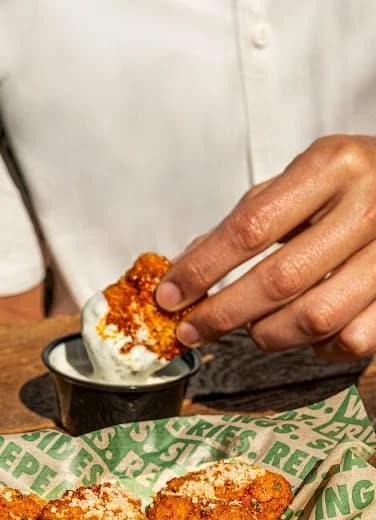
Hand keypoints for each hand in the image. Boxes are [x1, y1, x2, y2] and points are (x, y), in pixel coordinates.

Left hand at [156, 135, 375, 360]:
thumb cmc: (350, 185)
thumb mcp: (298, 182)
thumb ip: (244, 221)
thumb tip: (184, 269)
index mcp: (332, 167)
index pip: (250, 228)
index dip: (202, 269)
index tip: (169, 296)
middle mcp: (369, 206)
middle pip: (279, 279)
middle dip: (222, 314)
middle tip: (191, 331)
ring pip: (315, 317)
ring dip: (267, 334)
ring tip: (251, 329)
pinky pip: (353, 339)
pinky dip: (317, 347)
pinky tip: (303, 334)